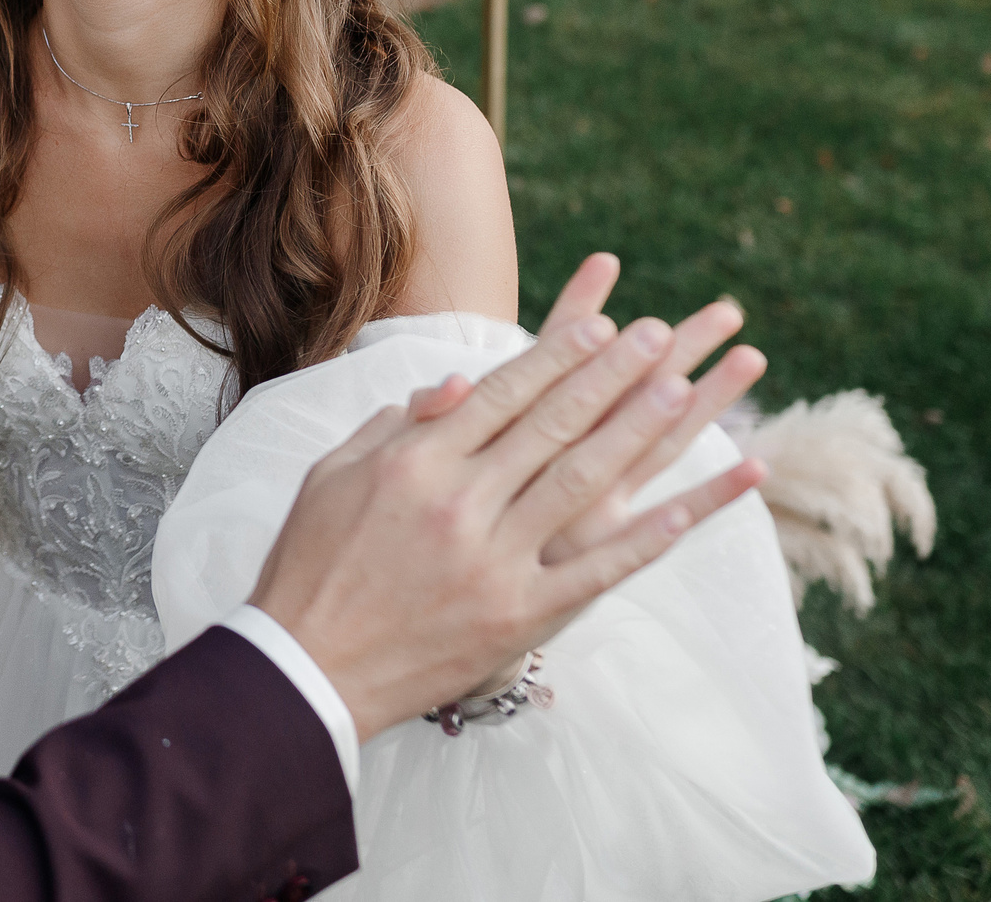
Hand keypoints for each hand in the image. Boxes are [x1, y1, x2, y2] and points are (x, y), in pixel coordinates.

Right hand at [249, 253, 768, 738]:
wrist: (307, 667)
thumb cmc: (311, 565)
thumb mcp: (330, 476)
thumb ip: (393, 426)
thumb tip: (454, 385)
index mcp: (413, 462)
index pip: (501, 393)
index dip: (556, 355)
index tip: (602, 324)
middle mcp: (459, 501)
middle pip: (551, 424)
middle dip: (610, 374)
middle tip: (657, 337)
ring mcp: (493, 561)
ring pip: (580, 483)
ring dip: (636, 432)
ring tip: (680, 390)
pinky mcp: (517, 617)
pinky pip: (594, 573)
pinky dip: (643, 540)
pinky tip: (683, 509)